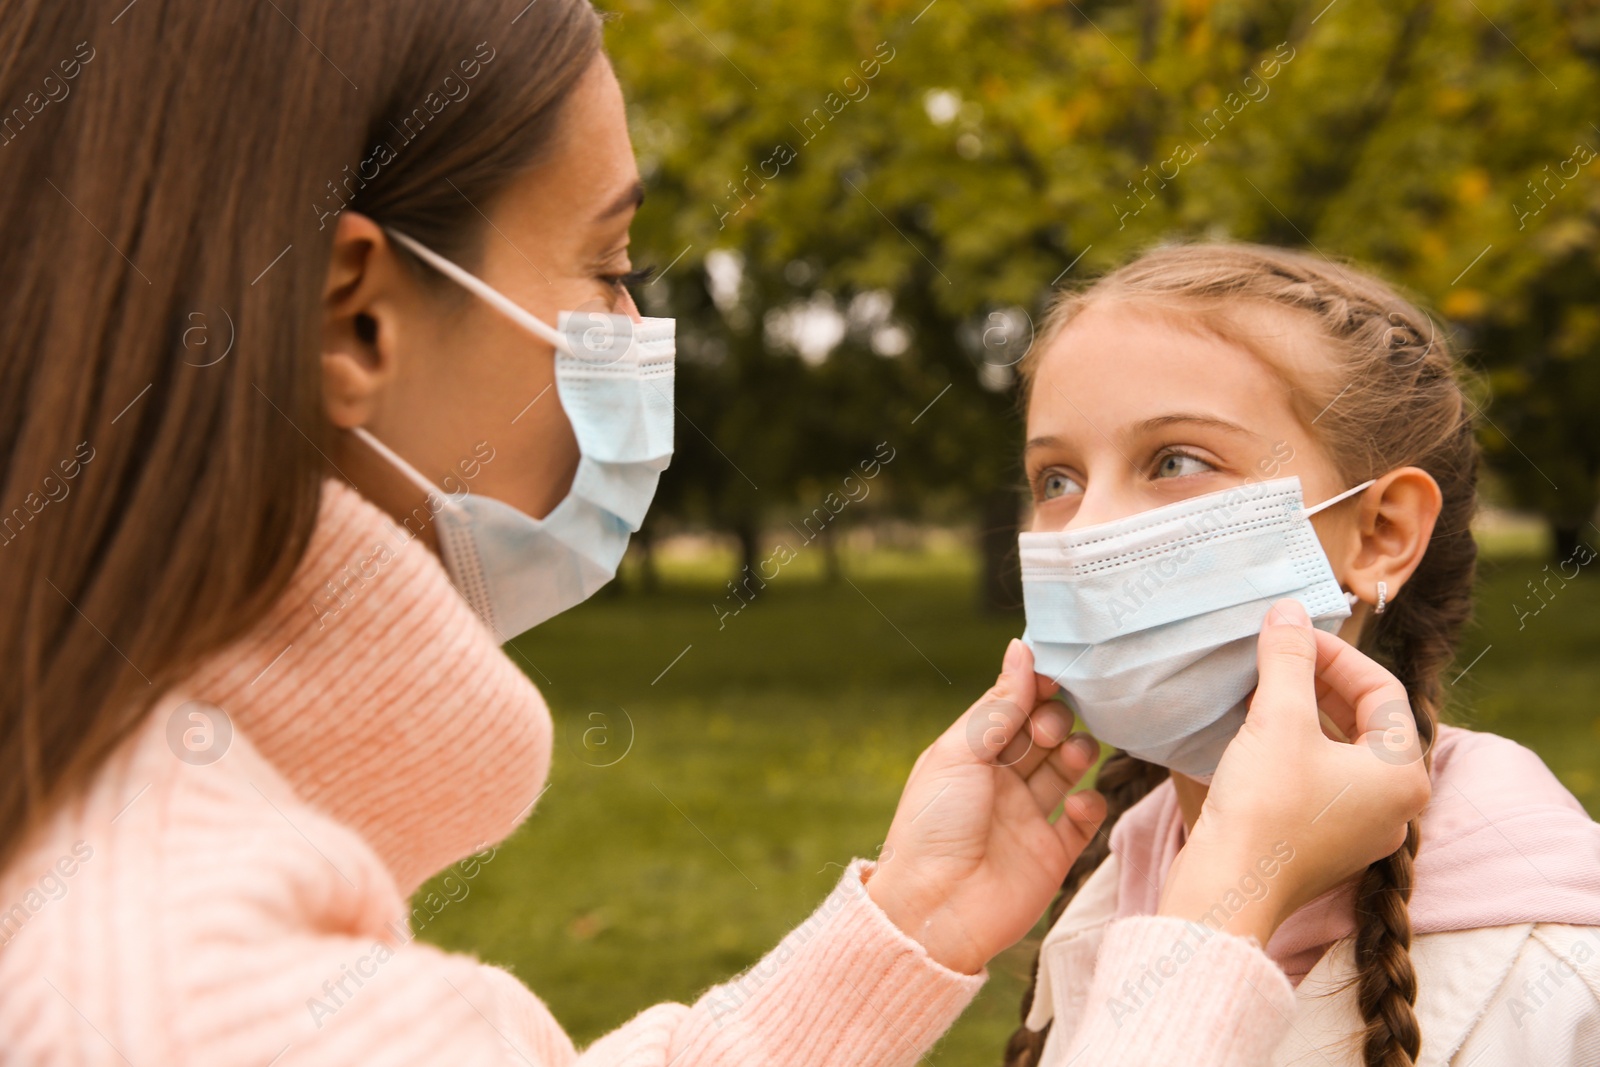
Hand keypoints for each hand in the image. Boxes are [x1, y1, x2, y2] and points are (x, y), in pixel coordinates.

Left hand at [867, 638, 1106, 974]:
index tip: (1056, 673)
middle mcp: (1000, 782)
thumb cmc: (933, 824)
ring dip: (1077, 752)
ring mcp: (1027, 817)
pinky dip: (1089, 801)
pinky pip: (1083, 818)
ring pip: (1067, 768)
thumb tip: (1021, 648)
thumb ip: (998, 704)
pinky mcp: (1052, 853)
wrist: (935, 908)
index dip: (1033, 689)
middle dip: (1053, 719)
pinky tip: (1078, 801)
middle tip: (1048, 729)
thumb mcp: (960, 752)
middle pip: (1042, 733)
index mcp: (970, 754)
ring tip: (1070, 753)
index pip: (1010, 707)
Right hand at [1159, 598, 1430, 944]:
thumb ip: (1289, 658)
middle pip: (1364, 719)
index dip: (1334, 652)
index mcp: (1403, 774)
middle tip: (1273, 655)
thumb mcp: (1279, 719)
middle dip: (1317, 680)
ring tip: (1258, 688)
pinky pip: (1320, 778)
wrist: (1228, 890)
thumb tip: (1289, 609)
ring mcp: (1361, 828)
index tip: (1288, 634)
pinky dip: (1293, 747)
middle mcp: (1395, 804)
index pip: (1382, 690)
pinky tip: (1253, 732)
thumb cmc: (1265, 808)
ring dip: (1302, 711)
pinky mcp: (1324, 842)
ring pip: (1339, 749)